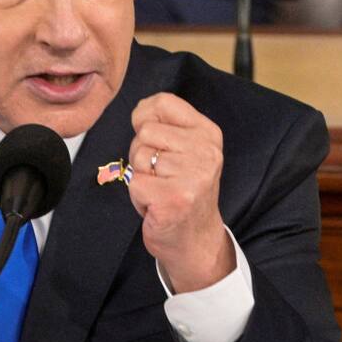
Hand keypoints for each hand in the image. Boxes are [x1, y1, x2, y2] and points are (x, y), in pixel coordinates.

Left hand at [128, 93, 233, 292]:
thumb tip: (141, 110)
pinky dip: (137, 196)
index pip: (163, 102)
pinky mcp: (173, 198)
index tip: (154, 140)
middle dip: (142, 154)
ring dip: (141, 177)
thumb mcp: (186, 150)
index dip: (144, 117)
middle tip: (161, 176)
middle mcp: (206, 152)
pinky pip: (133, 182)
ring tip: (160, 190)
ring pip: (138, 157)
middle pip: (145, 131)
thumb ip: (167, 125)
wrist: (196, 239)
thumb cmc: (183, 191)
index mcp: (208, 134)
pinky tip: (156, 204)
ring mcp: (192, 176)